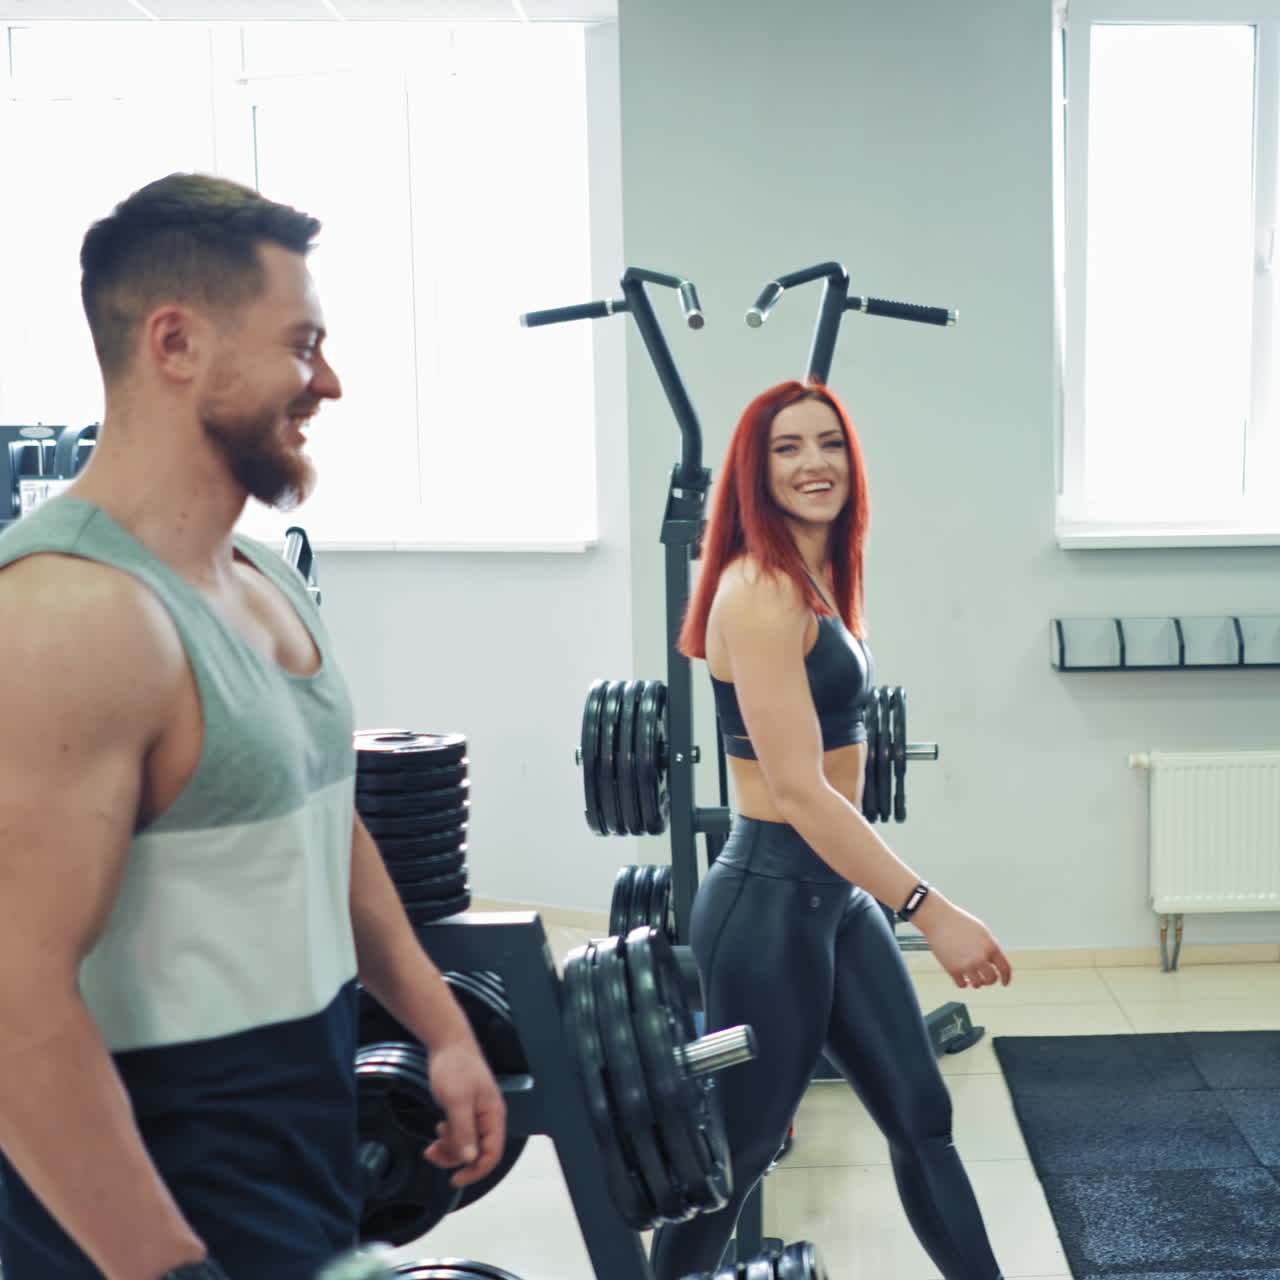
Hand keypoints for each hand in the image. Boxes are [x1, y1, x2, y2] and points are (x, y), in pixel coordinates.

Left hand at [423, 1035, 506, 1186]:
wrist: (448, 1043)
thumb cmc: (455, 1067)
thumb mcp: (457, 1101)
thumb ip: (464, 1131)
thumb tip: (471, 1159)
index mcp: (493, 1115)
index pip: (492, 1154)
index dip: (476, 1171)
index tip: (455, 1179)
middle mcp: (488, 1116)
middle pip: (478, 1152)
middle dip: (456, 1158)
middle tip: (433, 1155)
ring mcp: (477, 1113)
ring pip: (467, 1144)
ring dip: (449, 1149)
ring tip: (431, 1146)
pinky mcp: (466, 1108)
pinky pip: (460, 1132)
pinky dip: (448, 1137)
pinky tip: (438, 1130)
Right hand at [915, 898, 1012, 989]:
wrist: (938, 918)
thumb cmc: (958, 921)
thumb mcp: (981, 930)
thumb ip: (990, 946)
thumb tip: (993, 959)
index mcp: (991, 947)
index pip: (1005, 969)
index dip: (1007, 978)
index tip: (1004, 982)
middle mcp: (981, 958)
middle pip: (992, 979)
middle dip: (989, 980)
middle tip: (985, 978)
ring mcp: (967, 965)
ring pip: (977, 984)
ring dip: (976, 982)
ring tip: (971, 977)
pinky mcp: (953, 969)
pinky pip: (962, 984)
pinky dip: (963, 982)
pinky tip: (961, 976)